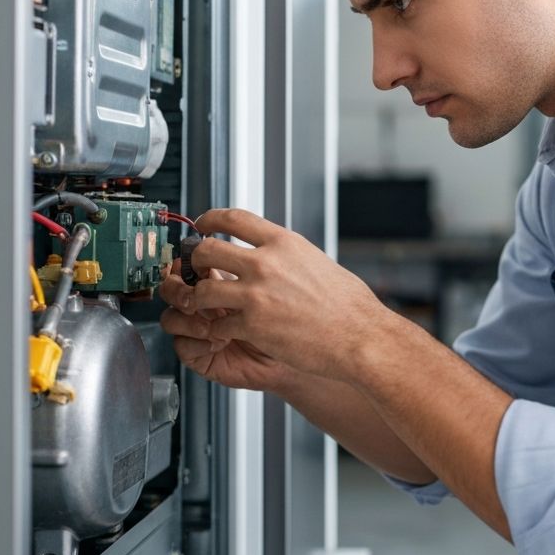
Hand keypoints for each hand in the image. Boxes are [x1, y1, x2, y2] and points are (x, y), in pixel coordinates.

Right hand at [159, 262, 297, 392]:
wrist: (297, 354)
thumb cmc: (288, 318)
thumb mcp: (271, 283)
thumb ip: (248, 264)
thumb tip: (225, 244)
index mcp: (219, 280)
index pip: (189, 264)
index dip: (186, 262)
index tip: (196, 263)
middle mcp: (206, 302)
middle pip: (171, 287)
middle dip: (178, 289)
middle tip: (195, 296)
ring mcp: (200, 327)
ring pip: (170, 316)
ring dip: (187, 319)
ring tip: (211, 326)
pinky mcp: (199, 353)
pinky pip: (181, 345)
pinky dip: (197, 343)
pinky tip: (220, 343)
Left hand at [171, 208, 394, 382]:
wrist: (359, 337)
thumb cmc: (348, 305)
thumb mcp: (317, 261)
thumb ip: (288, 255)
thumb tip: (274, 253)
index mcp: (284, 243)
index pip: (234, 218)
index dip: (210, 219)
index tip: (202, 225)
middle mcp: (266, 263)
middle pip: (208, 249)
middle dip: (195, 259)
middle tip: (194, 268)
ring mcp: (257, 294)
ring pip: (203, 288)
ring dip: (198, 297)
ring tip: (202, 304)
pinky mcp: (253, 325)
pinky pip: (217, 323)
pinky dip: (216, 329)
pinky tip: (224, 331)